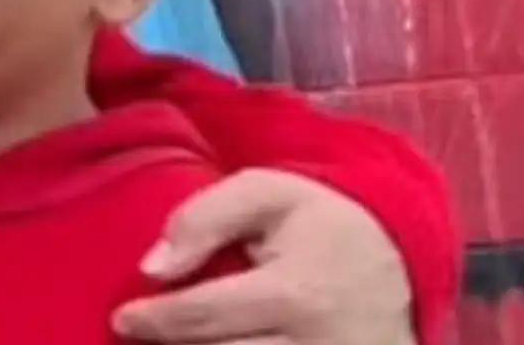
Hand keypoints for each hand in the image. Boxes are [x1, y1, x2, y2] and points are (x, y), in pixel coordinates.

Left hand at [111, 168, 415, 343]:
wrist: (400, 262)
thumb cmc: (323, 224)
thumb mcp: (270, 194)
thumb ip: (205, 217)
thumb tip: (153, 267)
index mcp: (295, 294)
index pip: (202, 318)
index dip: (153, 321)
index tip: (123, 319)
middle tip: (143, 334)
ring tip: (177, 342)